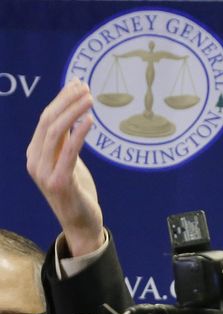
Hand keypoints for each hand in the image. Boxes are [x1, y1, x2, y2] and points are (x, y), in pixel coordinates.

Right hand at [26, 79, 104, 256]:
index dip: (61, 99)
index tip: (77, 84)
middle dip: (66, 101)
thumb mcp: (70, 163)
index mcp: (35, 154)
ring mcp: (44, 173)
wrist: (81, 224)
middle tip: (85, 86)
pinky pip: (68, 153)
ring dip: (73, 112)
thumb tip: (74, 116)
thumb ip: (67, 142)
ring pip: (56, 133)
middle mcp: (35, 161)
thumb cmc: (78, 192)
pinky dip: (79, 134)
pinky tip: (89, 120)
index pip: (46, 119)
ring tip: (90, 98)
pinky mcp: (59, 183)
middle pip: (48, 122)